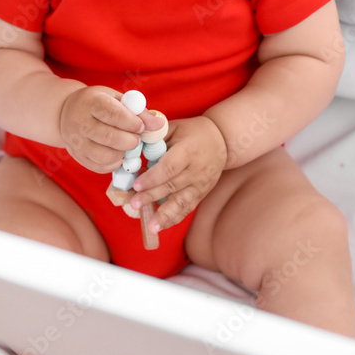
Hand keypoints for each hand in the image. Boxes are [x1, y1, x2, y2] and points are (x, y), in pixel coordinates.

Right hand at [59, 86, 164, 173]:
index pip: (113, 114)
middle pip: (109, 137)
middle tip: (137, 139)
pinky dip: (113, 164)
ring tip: (126, 146)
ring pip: (104, 155)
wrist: (67, 113)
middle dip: (130, 141)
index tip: (141, 127)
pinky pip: (99, 167)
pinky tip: (117, 154)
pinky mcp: (77, 156)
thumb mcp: (116, 99)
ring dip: (122, 154)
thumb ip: (138, 111)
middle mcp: (80, 122)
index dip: (132, 123)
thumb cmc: (98, 103)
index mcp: (91, 102)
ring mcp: (76, 141)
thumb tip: (159, 125)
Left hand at [128, 116, 227, 232]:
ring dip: (164, 215)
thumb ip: (155, 138)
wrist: (221, 140)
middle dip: (151, 196)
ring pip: (181, 202)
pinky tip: (160, 227)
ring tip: (151, 227)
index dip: (153, 177)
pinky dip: (173, 219)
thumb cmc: (193, 132)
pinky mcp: (201, 194)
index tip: (136, 184)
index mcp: (188, 151)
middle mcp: (196, 170)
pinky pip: (187, 209)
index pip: (169, 167)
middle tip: (134, 204)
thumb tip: (132, 149)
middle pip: (172, 186)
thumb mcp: (175, 127)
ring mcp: (200, 184)